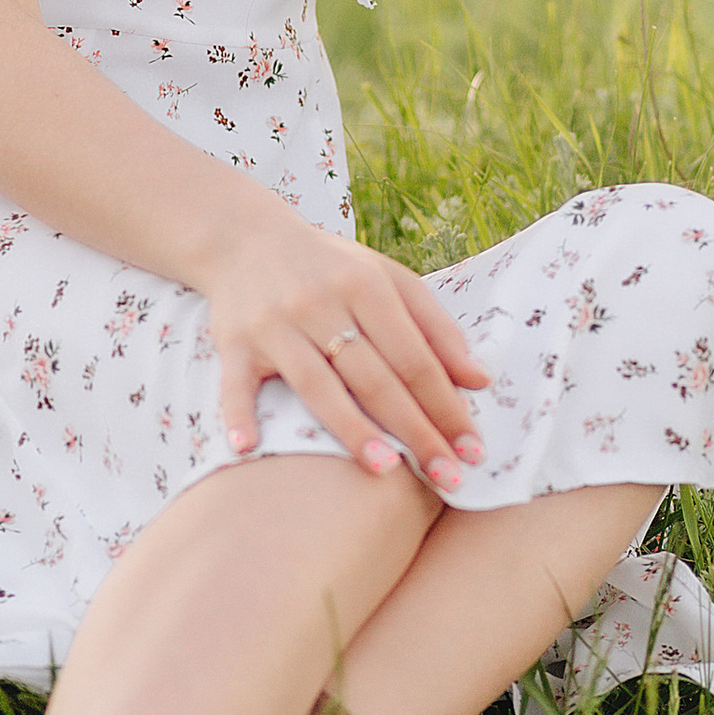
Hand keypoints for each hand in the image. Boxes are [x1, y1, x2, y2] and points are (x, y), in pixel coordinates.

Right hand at [204, 217, 490, 494]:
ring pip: (316, 384)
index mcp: (366, 285)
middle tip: (447, 476)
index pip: (414, 357)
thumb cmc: (331, 269)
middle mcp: (321, 303)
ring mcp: (275, 324)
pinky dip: (240, 415)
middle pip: (374, 377)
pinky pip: (236, 384)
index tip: (472, 447)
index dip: (446, 404)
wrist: (246, 238)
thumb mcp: (388, 280)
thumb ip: (435, 328)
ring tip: (384, 469)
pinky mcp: (233, 342)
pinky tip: (248, 449)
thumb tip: (480, 381)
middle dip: (415, 430)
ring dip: (350, 428)